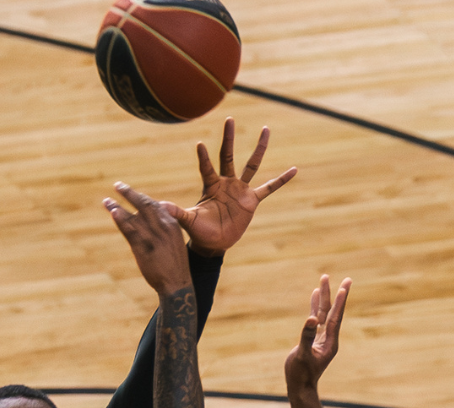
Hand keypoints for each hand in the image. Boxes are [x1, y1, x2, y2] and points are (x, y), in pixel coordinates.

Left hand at [104, 182, 193, 295]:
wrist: (177, 284)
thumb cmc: (175, 265)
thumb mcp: (173, 242)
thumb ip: (162, 230)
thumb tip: (147, 222)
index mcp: (172, 224)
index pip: (154, 205)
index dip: (140, 197)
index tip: (130, 192)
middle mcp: (163, 227)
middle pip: (143, 205)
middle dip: (129, 193)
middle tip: (117, 185)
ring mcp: (153, 237)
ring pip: (134, 216)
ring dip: (118, 206)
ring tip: (106, 200)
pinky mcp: (143, 248)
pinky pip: (130, 231)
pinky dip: (121, 220)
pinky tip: (113, 212)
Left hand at [179, 119, 295, 255]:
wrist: (214, 243)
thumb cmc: (198, 231)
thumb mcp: (188, 221)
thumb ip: (176, 212)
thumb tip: (160, 206)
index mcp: (210, 185)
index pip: (206, 167)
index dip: (203, 158)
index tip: (200, 144)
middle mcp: (226, 182)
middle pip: (228, 155)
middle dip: (228, 138)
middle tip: (228, 119)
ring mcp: (240, 189)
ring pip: (251, 164)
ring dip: (259, 148)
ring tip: (266, 129)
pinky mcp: (252, 200)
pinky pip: (269, 187)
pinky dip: (281, 180)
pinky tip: (294, 169)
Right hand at [283, 274, 351, 387]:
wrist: (300, 387)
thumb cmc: (301, 373)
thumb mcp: (302, 355)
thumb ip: (306, 337)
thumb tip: (310, 319)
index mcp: (330, 341)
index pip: (335, 317)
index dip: (340, 302)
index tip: (345, 287)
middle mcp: (328, 337)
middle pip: (332, 311)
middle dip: (335, 294)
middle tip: (344, 278)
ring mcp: (321, 337)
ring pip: (323, 313)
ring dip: (324, 297)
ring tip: (324, 280)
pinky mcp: (313, 339)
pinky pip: (315, 319)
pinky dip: (314, 306)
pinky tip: (314, 297)